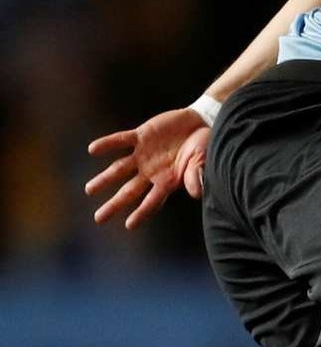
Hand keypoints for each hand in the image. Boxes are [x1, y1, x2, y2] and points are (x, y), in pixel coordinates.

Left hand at [86, 108, 210, 228]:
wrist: (201, 121)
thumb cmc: (204, 145)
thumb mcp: (202, 161)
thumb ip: (195, 175)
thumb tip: (197, 193)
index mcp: (167, 180)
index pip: (152, 200)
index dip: (142, 212)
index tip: (129, 225)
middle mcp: (152, 171)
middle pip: (129, 190)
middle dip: (115, 204)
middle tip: (99, 218)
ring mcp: (144, 154)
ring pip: (119, 168)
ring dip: (105, 179)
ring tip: (90, 190)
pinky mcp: (141, 135)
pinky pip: (121, 140)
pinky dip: (107, 144)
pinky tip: (93, 149)